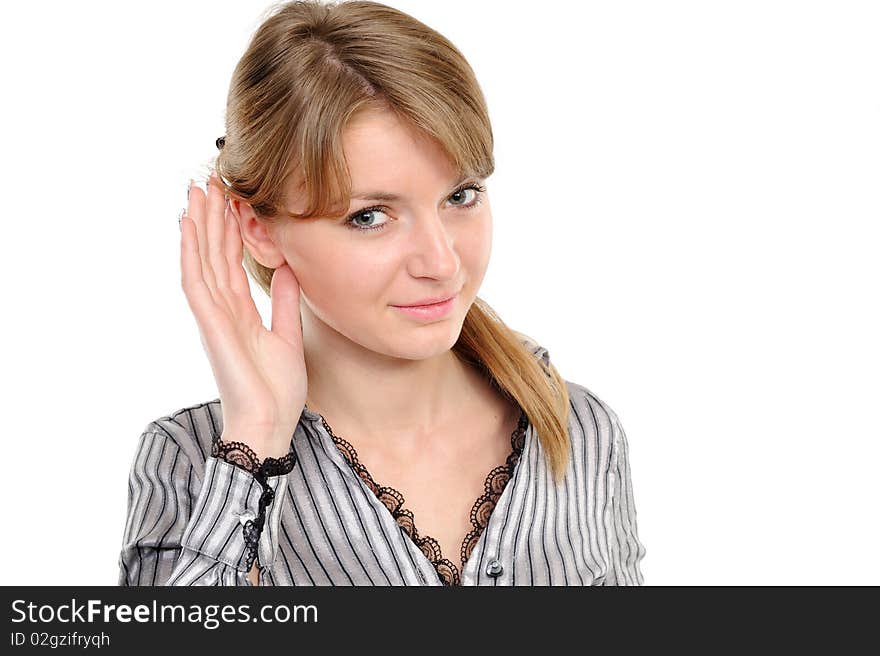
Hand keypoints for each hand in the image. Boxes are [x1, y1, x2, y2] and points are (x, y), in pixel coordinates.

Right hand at [179, 172, 306, 458]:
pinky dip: (191, 253)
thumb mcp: (288, 335)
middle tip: (211, 180)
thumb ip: (285, 302)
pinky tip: (188, 226)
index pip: (231, 263)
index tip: (233, 199)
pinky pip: (197, 282)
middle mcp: (222, 310)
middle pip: (213, 254)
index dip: (230, 231)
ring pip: (202, 260)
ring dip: (199, 225)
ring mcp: (213, 317)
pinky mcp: (211, 326)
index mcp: (239, 313)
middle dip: (212, 218)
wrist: (269, 424)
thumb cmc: (276, 390)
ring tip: (198, 190)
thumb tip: (288, 270)